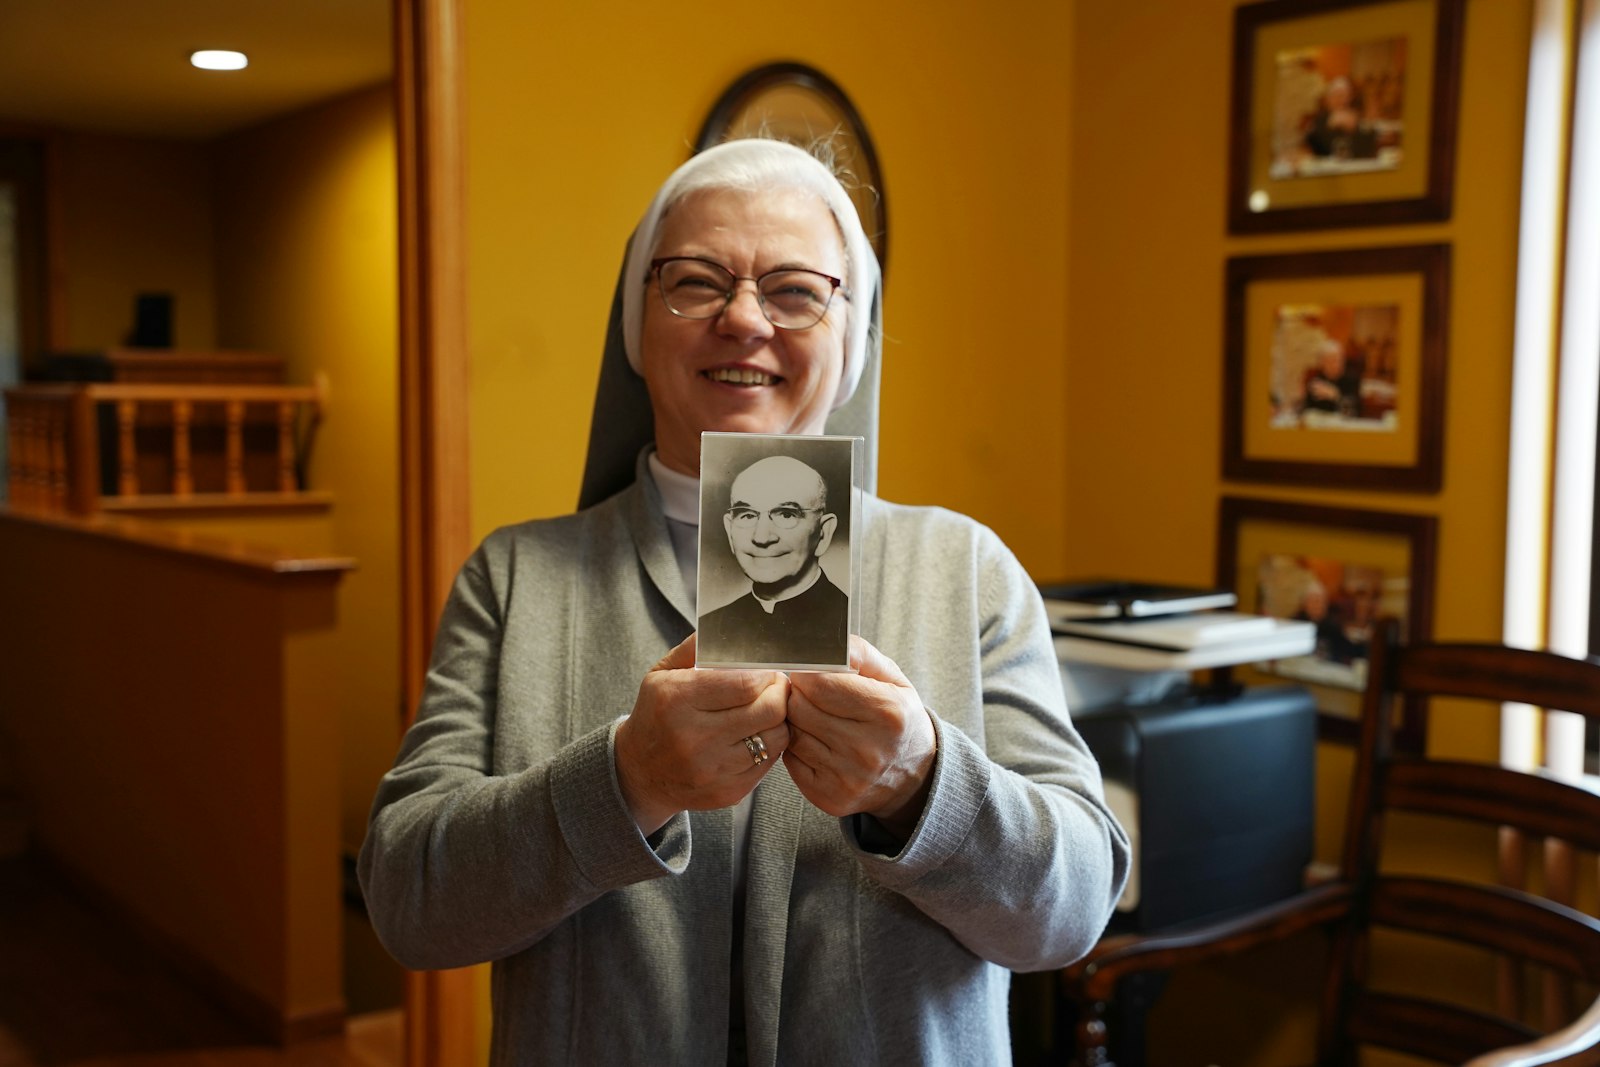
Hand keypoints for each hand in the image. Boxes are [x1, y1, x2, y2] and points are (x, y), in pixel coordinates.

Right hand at [615, 634, 790, 834]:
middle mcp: (694, 737)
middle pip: (768, 710)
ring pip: (776, 737)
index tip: (767, 670)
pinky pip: (769, 763)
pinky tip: (756, 735)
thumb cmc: (657, 714)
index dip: (766, 673)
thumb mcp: (662, 674)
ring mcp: (712, 769)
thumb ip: (695, 647)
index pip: (745, 682)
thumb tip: (728, 626)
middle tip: (774, 687)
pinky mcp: (728, 791)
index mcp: (677, 700)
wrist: (640, 773)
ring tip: (766, 710)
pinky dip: (770, 745)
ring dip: (778, 720)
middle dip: (779, 693)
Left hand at [784, 636, 935, 839]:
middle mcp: (867, 749)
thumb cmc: (897, 718)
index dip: (807, 673)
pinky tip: (818, 743)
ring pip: (792, 733)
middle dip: (799, 695)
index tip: (809, 672)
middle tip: (812, 695)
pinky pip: (791, 760)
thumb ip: (859, 653)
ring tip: (819, 719)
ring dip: (798, 722)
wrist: (913, 777)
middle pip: (799, 707)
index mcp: (887, 713)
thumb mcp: (892, 679)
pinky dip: (798, 748)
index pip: (819, 683)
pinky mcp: (828, 797)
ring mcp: (847, 777)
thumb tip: (823, 643)